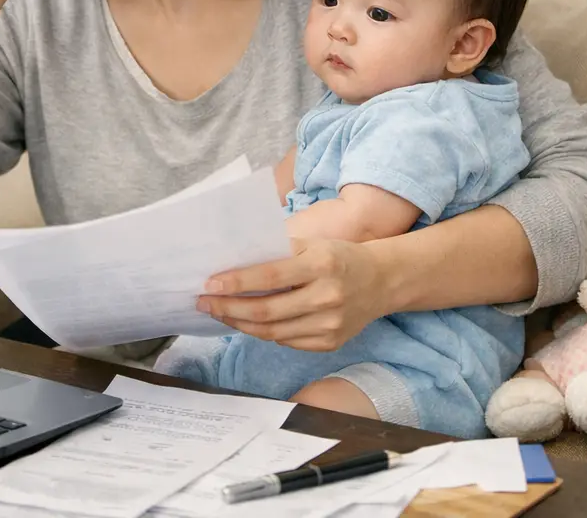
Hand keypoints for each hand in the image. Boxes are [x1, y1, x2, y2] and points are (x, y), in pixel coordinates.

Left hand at [196, 238, 387, 350]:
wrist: (381, 281)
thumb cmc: (340, 256)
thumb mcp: (313, 243)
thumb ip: (280, 253)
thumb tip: (235, 263)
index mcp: (321, 264)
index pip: (270, 276)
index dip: (237, 282)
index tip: (210, 282)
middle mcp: (327, 298)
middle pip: (267, 311)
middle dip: (229, 308)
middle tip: (204, 302)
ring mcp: (330, 325)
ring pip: (273, 332)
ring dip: (240, 323)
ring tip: (220, 312)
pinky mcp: (330, 343)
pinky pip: (287, 341)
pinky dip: (263, 333)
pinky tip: (247, 322)